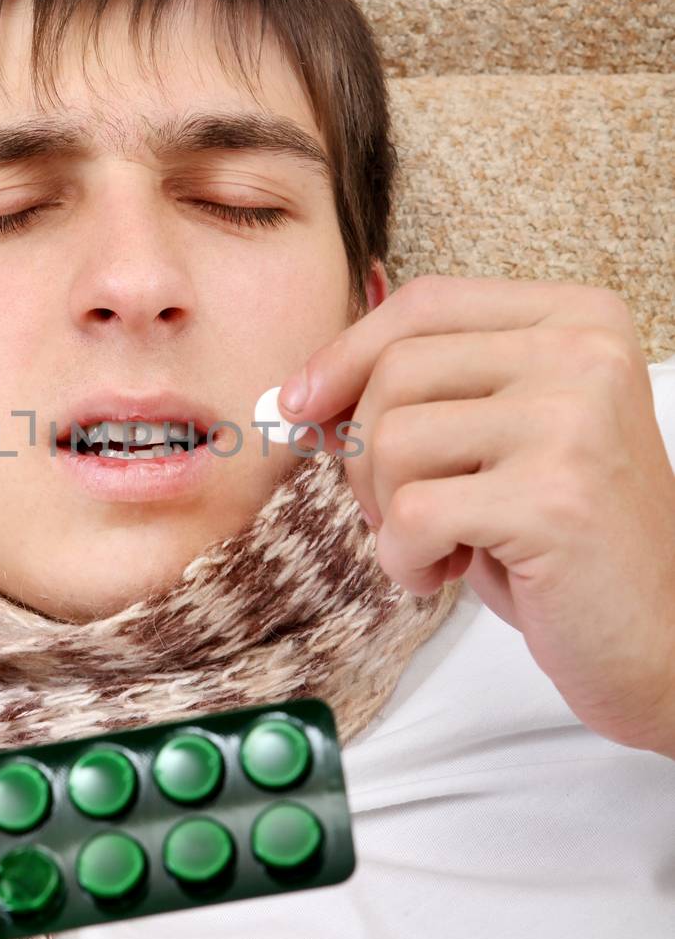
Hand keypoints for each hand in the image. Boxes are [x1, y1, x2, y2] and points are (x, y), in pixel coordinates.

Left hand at [279, 275, 674, 757]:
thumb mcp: (498, 436)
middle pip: (397, 369)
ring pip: (392, 440)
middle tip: (400, 511)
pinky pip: (410, 515)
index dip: (344, 354)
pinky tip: (449, 574)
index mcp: (576, 317)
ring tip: (443, 543)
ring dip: (387, 512)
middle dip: (364, 453)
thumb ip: (427, 390)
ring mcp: (573, 421)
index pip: (425, 304)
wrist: (656, 634)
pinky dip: (403, 559)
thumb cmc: (559, 537)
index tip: (300, 406)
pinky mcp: (553, 499)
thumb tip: (300, 391)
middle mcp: (583, 353)